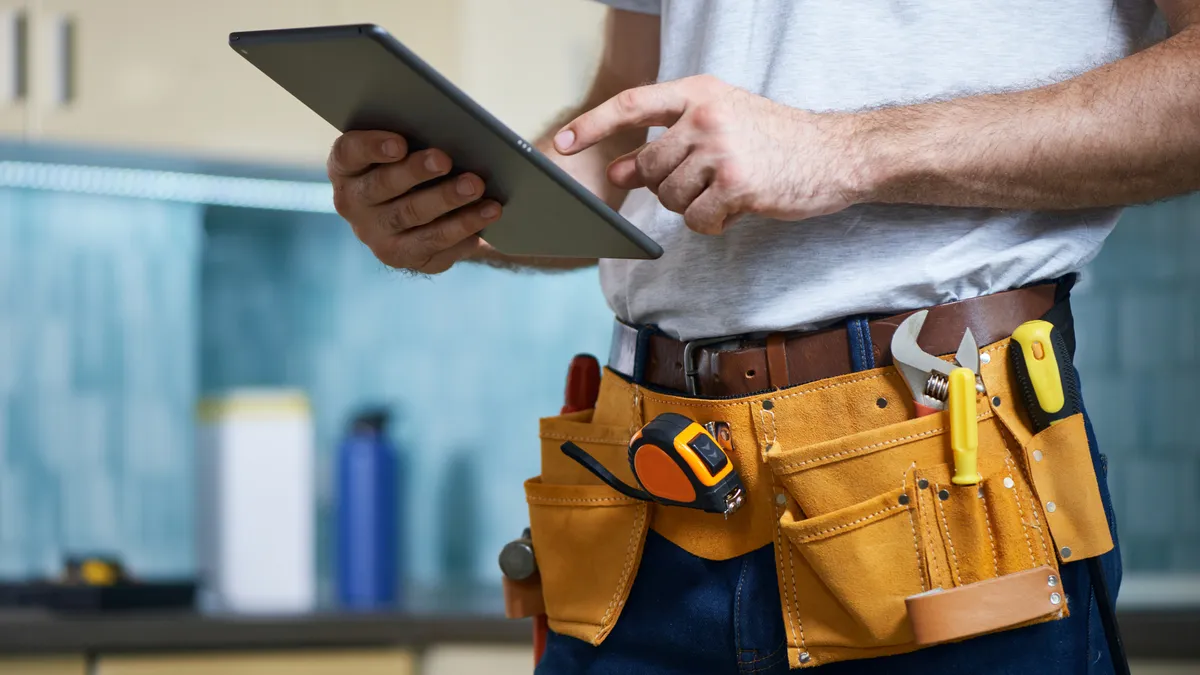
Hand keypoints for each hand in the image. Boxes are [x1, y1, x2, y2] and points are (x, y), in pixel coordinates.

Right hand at [328, 130, 501, 273]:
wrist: (418, 208)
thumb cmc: (413, 160)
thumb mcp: (407, 145)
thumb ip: (415, 134)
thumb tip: (449, 125)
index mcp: (346, 167)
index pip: (349, 153)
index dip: (371, 148)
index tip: (399, 143)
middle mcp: (353, 204)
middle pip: (382, 187)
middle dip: (415, 173)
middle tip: (445, 160)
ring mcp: (376, 235)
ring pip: (412, 218)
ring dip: (447, 201)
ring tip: (477, 186)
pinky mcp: (403, 257)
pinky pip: (434, 247)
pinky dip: (463, 229)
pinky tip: (487, 214)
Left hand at [553, 75, 864, 233]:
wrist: (837, 154)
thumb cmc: (776, 142)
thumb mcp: (718, 129)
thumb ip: (666, 146)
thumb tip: (616, 171)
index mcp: (699, 92)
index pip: (631, 105)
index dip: (592, 125)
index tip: (561, 142)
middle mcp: (706, 115)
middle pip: (650, 166)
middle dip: (668, 185)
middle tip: (705, 183)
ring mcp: (722, 148)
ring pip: (670, 196)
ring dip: (693, 205)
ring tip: (728, 191)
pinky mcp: (737, 183)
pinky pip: (696, 219)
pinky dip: (713, 223)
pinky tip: (739, 209)